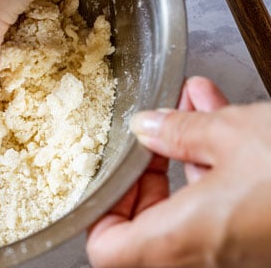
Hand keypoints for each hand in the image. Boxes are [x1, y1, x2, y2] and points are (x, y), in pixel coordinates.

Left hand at [86, 77, 270, 266]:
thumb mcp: (233, 135)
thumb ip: (178, 131)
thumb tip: (147, 127)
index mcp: (182, 240)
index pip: (106, 249)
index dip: (102, 209)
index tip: (114, 169)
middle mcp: (206, 257)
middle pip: (143, 227)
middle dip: (146, 170)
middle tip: (153, 134)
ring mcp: (237, 252)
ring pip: (189, 205)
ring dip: (186, 151)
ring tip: (191, 104)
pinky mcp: (263, 236)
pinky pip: (225, 203)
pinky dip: (219, 162)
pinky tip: (222, 115)